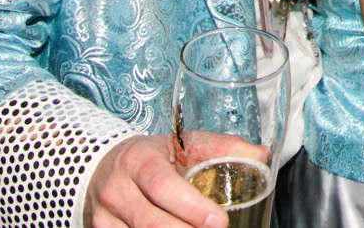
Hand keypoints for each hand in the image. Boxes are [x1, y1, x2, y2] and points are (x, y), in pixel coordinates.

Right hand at [85, 135, 228, 227]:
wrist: (102, 166)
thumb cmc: (151, 156)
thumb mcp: (182, 144)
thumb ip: (221, 148)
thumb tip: (260, 157)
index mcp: (139, 161)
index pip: (164, 187)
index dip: (191, 207)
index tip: (218, 220)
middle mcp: (117, 190)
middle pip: (150, 222)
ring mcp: (105, 217)